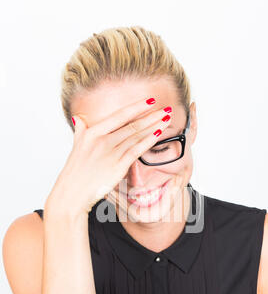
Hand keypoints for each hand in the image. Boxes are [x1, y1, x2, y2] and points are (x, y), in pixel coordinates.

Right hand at [46, 97, 171, 216]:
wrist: (73, 192)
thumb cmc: (75, 171)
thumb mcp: (76, 146)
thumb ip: (80, 130)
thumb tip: (79, 118)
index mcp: (93, 133)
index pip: (120, 116)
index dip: (137, 107)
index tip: (151, 101)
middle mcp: (102, 140)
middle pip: (132, 125)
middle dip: (152, 116)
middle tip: (167, 109)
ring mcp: (111, 153)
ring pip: (137, 136)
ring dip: (154, 126)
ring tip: (167, 119)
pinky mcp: (118, 166)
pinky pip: (137, 150)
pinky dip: (149, 141)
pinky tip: (159, 134)